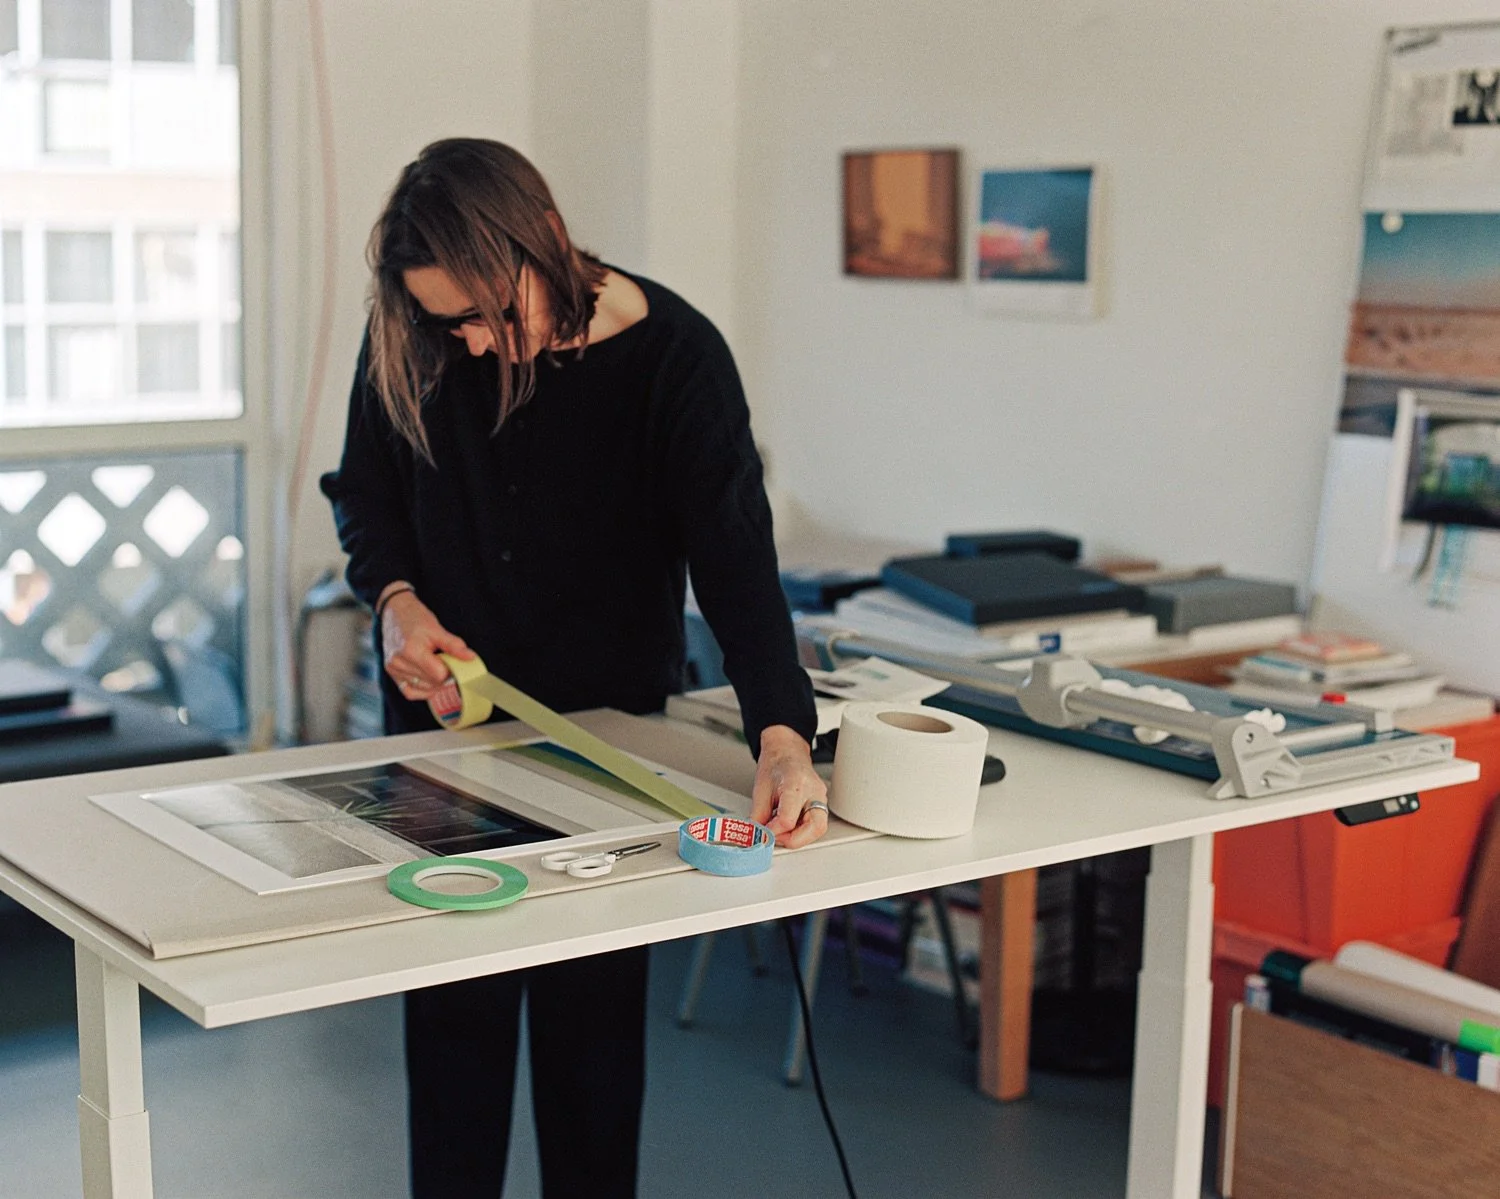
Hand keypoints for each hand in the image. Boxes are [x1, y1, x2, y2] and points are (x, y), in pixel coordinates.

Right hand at [380, 588, 474, 704]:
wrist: (394, 611)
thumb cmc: (415, 617)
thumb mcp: (436, 628)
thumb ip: (453, 645)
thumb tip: (470, 658)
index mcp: (412, 650)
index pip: (439, 674)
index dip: (450, 670)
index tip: (453, 662)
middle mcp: (399, 662)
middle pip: (432, 683)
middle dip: (443, 675)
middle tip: (445, 662)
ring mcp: (393, 669)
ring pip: (422, 688)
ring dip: (433, 682)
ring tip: (435, 666)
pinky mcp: (391, 672)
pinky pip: (409, 692)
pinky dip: (422, 691)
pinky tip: (430, 683)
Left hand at [750, 725, 828, 848]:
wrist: (786, 751)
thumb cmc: (775, 764)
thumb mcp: (760, 789)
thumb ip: (759, 816)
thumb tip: (759, 836)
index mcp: (795, 784)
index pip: (788, 819)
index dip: (774, 832)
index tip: (764, 832)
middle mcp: (813, 791)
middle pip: (814, 828)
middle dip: (793, 840)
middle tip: (776, 838)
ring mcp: (820, 796)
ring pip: (818, 829)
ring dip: (799, 837)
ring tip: (781, 831)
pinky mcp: (821, 802)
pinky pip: (816, 824)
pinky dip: (802, 831)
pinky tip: (789, 826)